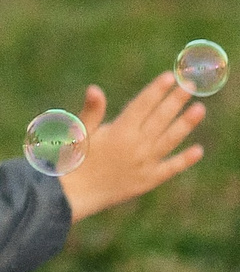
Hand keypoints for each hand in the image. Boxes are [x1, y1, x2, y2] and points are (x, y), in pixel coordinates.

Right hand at [59, 72, 206, 219]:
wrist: (73, 194)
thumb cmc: (72, 159)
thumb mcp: (78, 132)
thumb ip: (92, 111)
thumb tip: (95, 89)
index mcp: (119, 131)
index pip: (143, 105)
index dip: (156, 90)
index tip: (170, 77)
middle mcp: (136, 146)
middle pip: (160, 118)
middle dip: (176, 101)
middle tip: (190, 86)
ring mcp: (145, 164)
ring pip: (170, 140)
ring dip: (186, 124)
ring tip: (199, 109)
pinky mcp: (148, 180)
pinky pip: (171, 168)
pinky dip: (185, 160)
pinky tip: (198, 150)